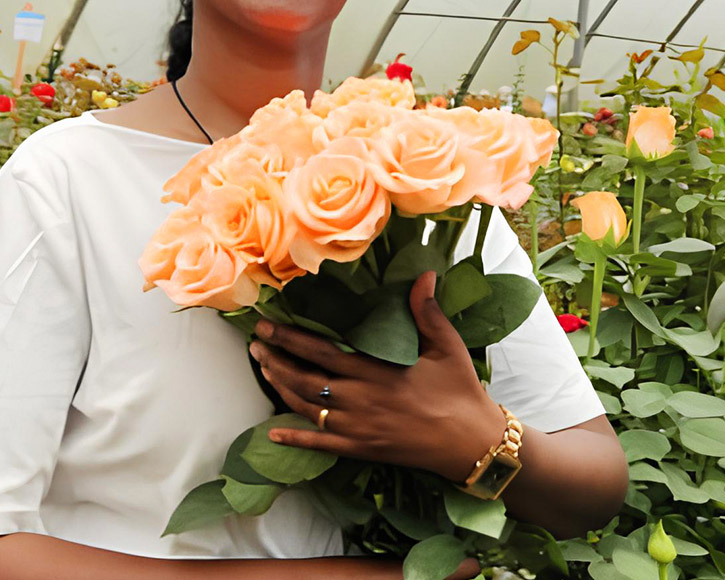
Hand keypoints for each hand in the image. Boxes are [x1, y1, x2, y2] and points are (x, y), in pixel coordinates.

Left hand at [248, 271, 506, 482]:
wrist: (470, 442)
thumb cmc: (459, 390)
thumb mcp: (447, 346)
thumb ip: (427, 312)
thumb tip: (424, 276)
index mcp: (377, 371)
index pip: (322, 351)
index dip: (292, 338)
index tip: (268, 324)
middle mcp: (360, 399)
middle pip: (305, 378)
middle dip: (276, 359)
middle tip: (255, 344)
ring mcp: (357, 427)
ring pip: (307, 408)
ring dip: (281, 389)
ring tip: (264, 370)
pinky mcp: (361, 449)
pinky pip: (320, 445)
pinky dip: (295, 440)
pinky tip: (273, 435)